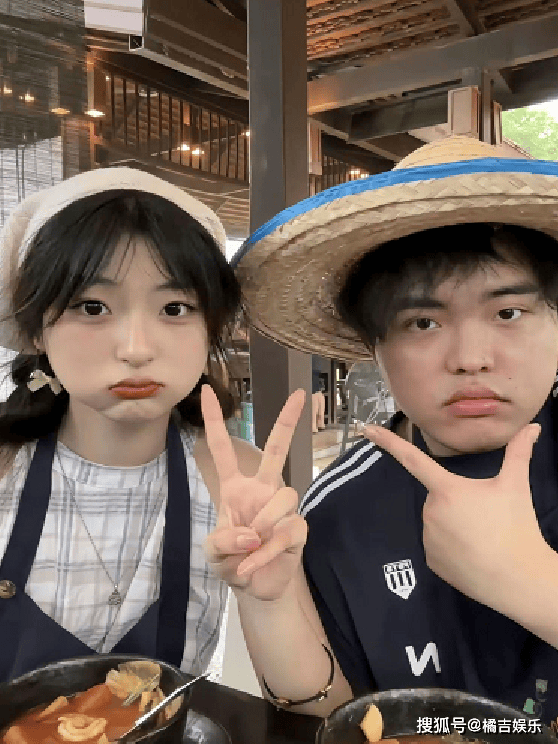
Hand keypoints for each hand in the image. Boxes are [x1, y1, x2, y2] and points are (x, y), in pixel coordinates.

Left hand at [201, 385, 307, 599]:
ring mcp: (282, 508)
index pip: (223, 449)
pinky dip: (266, 552)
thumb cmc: (232, 561)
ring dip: (264, 522)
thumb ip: (223, 541)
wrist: (254, 588)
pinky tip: (252, 565)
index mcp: (236, 487)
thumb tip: (251, 534)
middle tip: (299, 395)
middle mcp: (262, 490)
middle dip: (287, 422)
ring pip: (284, 494)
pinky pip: (288, 530)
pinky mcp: (297, 529)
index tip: (207, 391)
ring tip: (251, 544)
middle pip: (276, 450)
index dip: (214, 421)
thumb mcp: (213, 552)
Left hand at [363, 422, 548, 612]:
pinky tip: (474, 554)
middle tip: (485, 515)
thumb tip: (533, 426)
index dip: (389, 442)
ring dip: (455, 524)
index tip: (366, 429)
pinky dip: (453, 547)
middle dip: (457, 501)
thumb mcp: (516, 486)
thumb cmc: (515, 527)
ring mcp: (428, 539)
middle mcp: (430, 512)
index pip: (412, 459)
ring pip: (439, 522)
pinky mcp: (431, 563)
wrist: (519, 580)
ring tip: (483, 536)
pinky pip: (439, 546)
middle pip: (439, 497)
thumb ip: (519, 452)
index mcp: (447, 489)